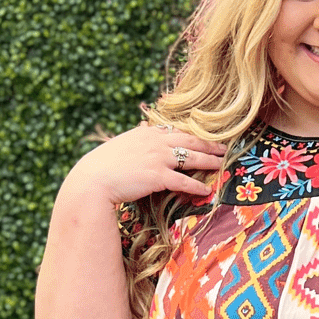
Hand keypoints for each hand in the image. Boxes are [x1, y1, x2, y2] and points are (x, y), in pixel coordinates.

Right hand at [66, 122, 226, 205]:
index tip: (206, 137)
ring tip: (222, 165)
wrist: (93, 180)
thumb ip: (137, 137)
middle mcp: (155, 142)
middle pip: (190, 141)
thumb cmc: (103, 165)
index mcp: (147, 133)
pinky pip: (184, 181)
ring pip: (192, 158)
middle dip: (210, 144)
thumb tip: (143, 127)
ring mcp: (158, 158)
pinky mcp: (158, 176)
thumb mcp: (121, 144)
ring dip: (210, 161)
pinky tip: (207, 191)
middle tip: (225, 148)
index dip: (194, 134)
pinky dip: (197, 186)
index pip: (176, 130)